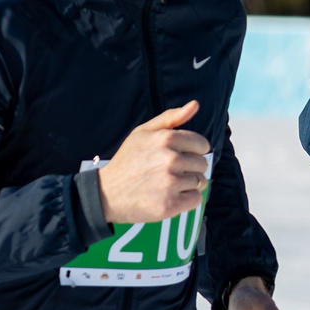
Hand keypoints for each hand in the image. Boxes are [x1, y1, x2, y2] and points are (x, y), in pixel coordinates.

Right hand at [98, 101, 209, 222]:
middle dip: (191, 168)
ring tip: (169, 184)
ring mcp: (170, 183)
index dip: (194, 151)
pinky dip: (187, 199)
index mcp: (166, 139)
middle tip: (171, 172)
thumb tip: (195, 105)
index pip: (201, 144)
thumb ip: (171, 118)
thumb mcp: (143, 132)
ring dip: (189, 184)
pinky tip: (171, 196)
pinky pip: (196, 199)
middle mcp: (170, 160)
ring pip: (200, 182)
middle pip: (202, 164)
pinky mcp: (170, 205)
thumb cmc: (128, 161)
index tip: (182, 156)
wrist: (107, 194)